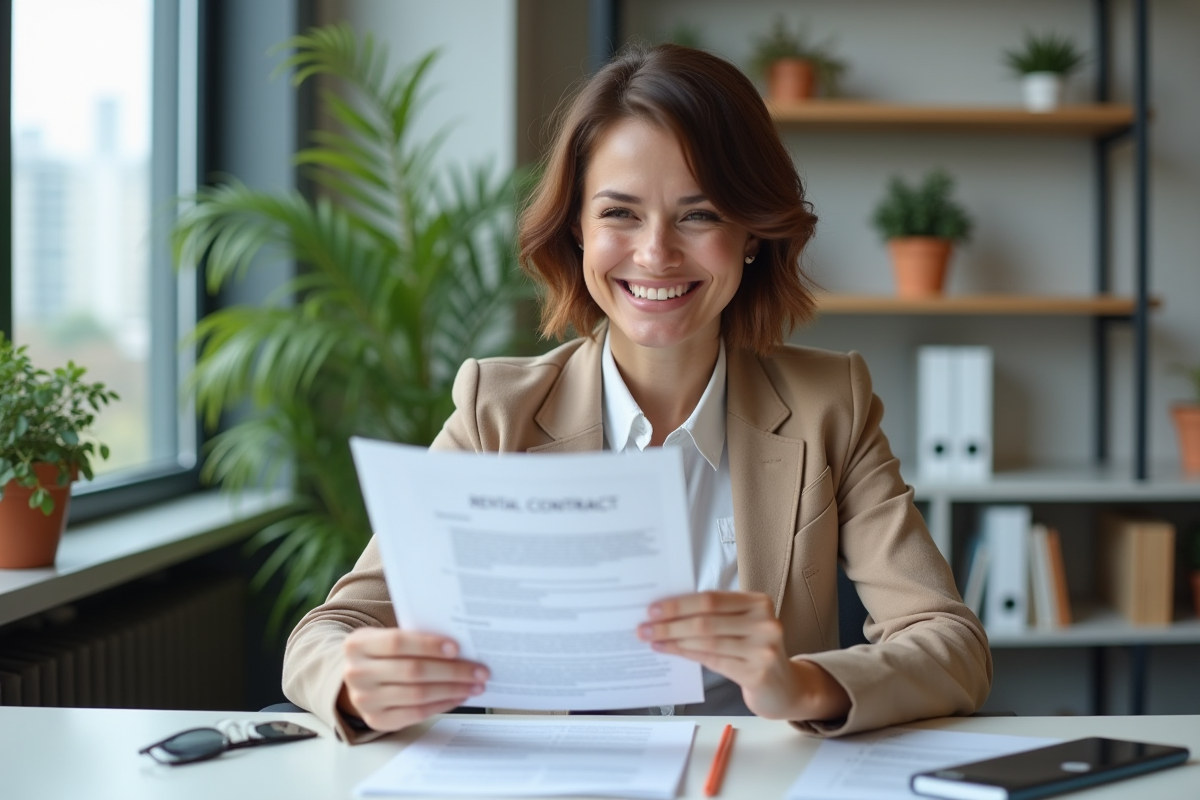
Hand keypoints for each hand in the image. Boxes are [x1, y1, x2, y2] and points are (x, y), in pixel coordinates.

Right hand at [338, 628, 488, 731]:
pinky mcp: (377, 720)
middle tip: (479, 670)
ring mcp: (364, 700)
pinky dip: (442, 704)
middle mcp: (356, 673)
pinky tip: (458, 696)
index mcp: (358, 645)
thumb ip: (413, 639)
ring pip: (418, 694)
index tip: (457, 648)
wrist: (359, 679)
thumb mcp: (385, 638)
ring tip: (475, 685)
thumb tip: (459, 647)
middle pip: (412, 671)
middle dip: (452, 671)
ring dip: (452, 689)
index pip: (397, 643)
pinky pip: (416, 713)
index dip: (428, 645)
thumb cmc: (382, 654)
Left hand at [637, 591, 848, 721]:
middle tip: (643, 626)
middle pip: (707, 620)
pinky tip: (669, 651)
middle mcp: (764, 623)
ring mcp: (763, 649)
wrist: (784, 687)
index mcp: (759, 602)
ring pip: (707, 641)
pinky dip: (687, 654)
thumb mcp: (741, 625)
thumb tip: (667, 612)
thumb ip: (715, 615)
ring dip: (673, 640)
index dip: (679, 603)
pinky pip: (712, 660)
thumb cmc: (755, 650)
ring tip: (651, 638)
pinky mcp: (757, 673)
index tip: (653, 608)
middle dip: (670, 623)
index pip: (712, 599)